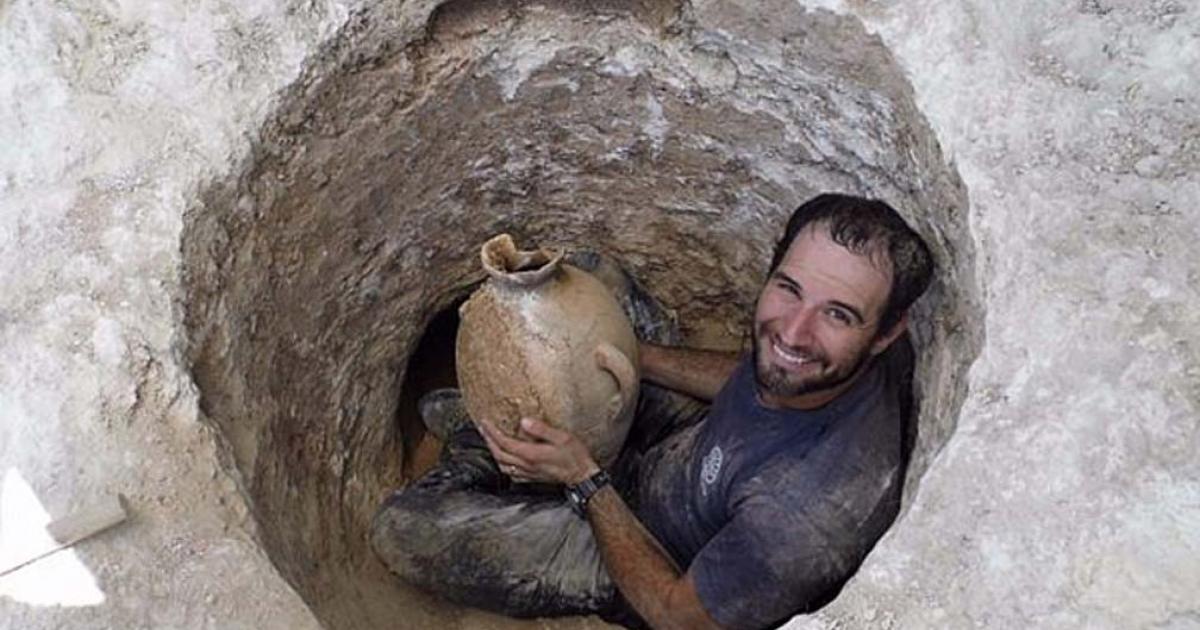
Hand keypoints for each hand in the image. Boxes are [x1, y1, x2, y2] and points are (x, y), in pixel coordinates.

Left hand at [477, 417, 599, 485]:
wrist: (582, 476)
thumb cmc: (575, 456)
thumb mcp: (562, 437)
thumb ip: (542, 429)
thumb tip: (524, 422)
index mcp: (531, 454)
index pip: (505, 443)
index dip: (492, 432)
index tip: (485, 422)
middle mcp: (527, 465)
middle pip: (499, 454)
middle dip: (488, 440)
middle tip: (483, 428)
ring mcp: (528, 473)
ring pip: (502, 464)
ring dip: (493, 452)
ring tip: (490, 441)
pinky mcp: (532, 477)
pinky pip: (511, 472)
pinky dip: (503, 464)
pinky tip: (504, 459)